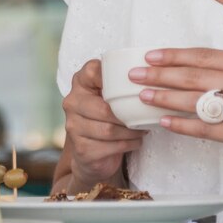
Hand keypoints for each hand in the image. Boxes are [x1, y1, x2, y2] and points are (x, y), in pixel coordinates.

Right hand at [62, 60, 146, 188]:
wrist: (92, 151)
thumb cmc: (105, 116)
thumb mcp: (109, 95)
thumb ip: (120, 83)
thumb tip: (150, 78)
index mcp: (80, 83)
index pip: (93, 71)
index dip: (114, 76)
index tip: (134, 84)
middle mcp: (72, 102)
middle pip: (104, 108)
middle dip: (128, 115)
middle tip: (144, 117)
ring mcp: (73, 126)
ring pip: (108, 130)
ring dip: (131, 132)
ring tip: (142, 130)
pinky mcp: (81, 148)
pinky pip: (110, 147)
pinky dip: (128, 144)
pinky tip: (135, 141)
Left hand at [131, 48, 222, 185]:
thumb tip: (203, 70)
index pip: (205, 56)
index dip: (174, 55)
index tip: (150, 54)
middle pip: (195, 75)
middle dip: (160, 74)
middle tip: (134, 74)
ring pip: (197, 101)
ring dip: (165, 98)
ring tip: (142, 96)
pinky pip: (208, 129)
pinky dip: (183, 126)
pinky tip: (165, 124)